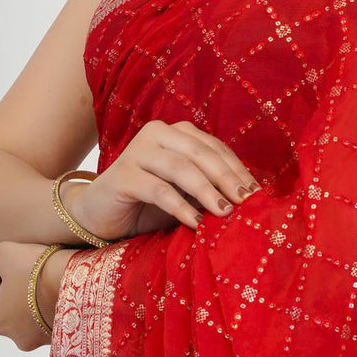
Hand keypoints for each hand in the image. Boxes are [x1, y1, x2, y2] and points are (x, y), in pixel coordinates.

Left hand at [0, 241, 71, 351]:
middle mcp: (13, 335)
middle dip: (23, 286)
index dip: (9, 268)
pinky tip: (62, 291)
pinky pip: (52, 318)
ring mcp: (38, 340)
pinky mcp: (60, 337)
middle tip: (39, 269)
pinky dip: (55, 306)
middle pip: (14, 301)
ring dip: (39, 298)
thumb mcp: (3, 252)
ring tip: (53, 279)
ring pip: (34, 312)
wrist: (77, 280)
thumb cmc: (36, 267)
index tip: (25, 260)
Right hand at [73, 120, 261, 239]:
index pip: (215, 148)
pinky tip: (196, 223)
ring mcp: (138, 151)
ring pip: (181, 169)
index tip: (257, 193)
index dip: (237, 170)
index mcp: (177, 133)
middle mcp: (158, 134)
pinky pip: (159, 190)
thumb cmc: (148, 203)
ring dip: (207, 192)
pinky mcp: (123, 174)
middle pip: (201, 154)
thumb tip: (248, 197)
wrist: (99, 214)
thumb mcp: (185, 193)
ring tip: (225, 213)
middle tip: (246, 202)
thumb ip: (209, 188)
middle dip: (227, 179)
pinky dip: (181, 207)